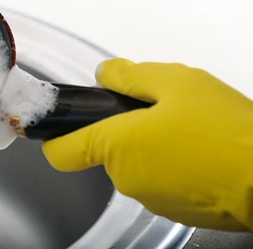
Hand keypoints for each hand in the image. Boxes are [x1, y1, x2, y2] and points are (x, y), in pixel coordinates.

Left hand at [42, 58, 252, 230]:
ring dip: (153, 147)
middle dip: (125, 129)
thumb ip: (131, 76)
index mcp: (115, 145)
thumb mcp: (176, 82)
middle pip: (105, 150)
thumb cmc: (228, 132)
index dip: (57, 134)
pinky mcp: (176, 211)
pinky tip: (202, 151)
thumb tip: (106, 74)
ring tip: (191, 130)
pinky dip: (174, 166)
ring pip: (137, 165)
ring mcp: (151, 198)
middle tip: (160, 111)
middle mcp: (126, 178)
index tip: (63, 122)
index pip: (59, 152)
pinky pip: (162, 181)